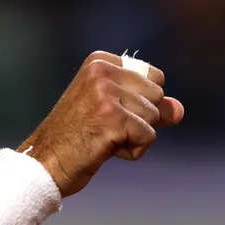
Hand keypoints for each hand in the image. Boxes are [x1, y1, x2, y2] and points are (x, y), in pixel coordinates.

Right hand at [17, 51, 183, 196]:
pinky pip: (147, 137)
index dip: (140, 103)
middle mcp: (101, 70)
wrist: (44, 163)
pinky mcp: (112, 117)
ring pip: (154, 118)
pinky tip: (104, 149)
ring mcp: (105, 92)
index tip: (109, 113)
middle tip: (104, 128)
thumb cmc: (76, 138)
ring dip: (134, 137)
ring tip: (102, 139)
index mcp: (100, 61)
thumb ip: (149, 106)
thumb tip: (180, 110)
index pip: (154, 77)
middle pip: (157, 96)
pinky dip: (131, 151)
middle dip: (140, 120)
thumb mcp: (114, 113)